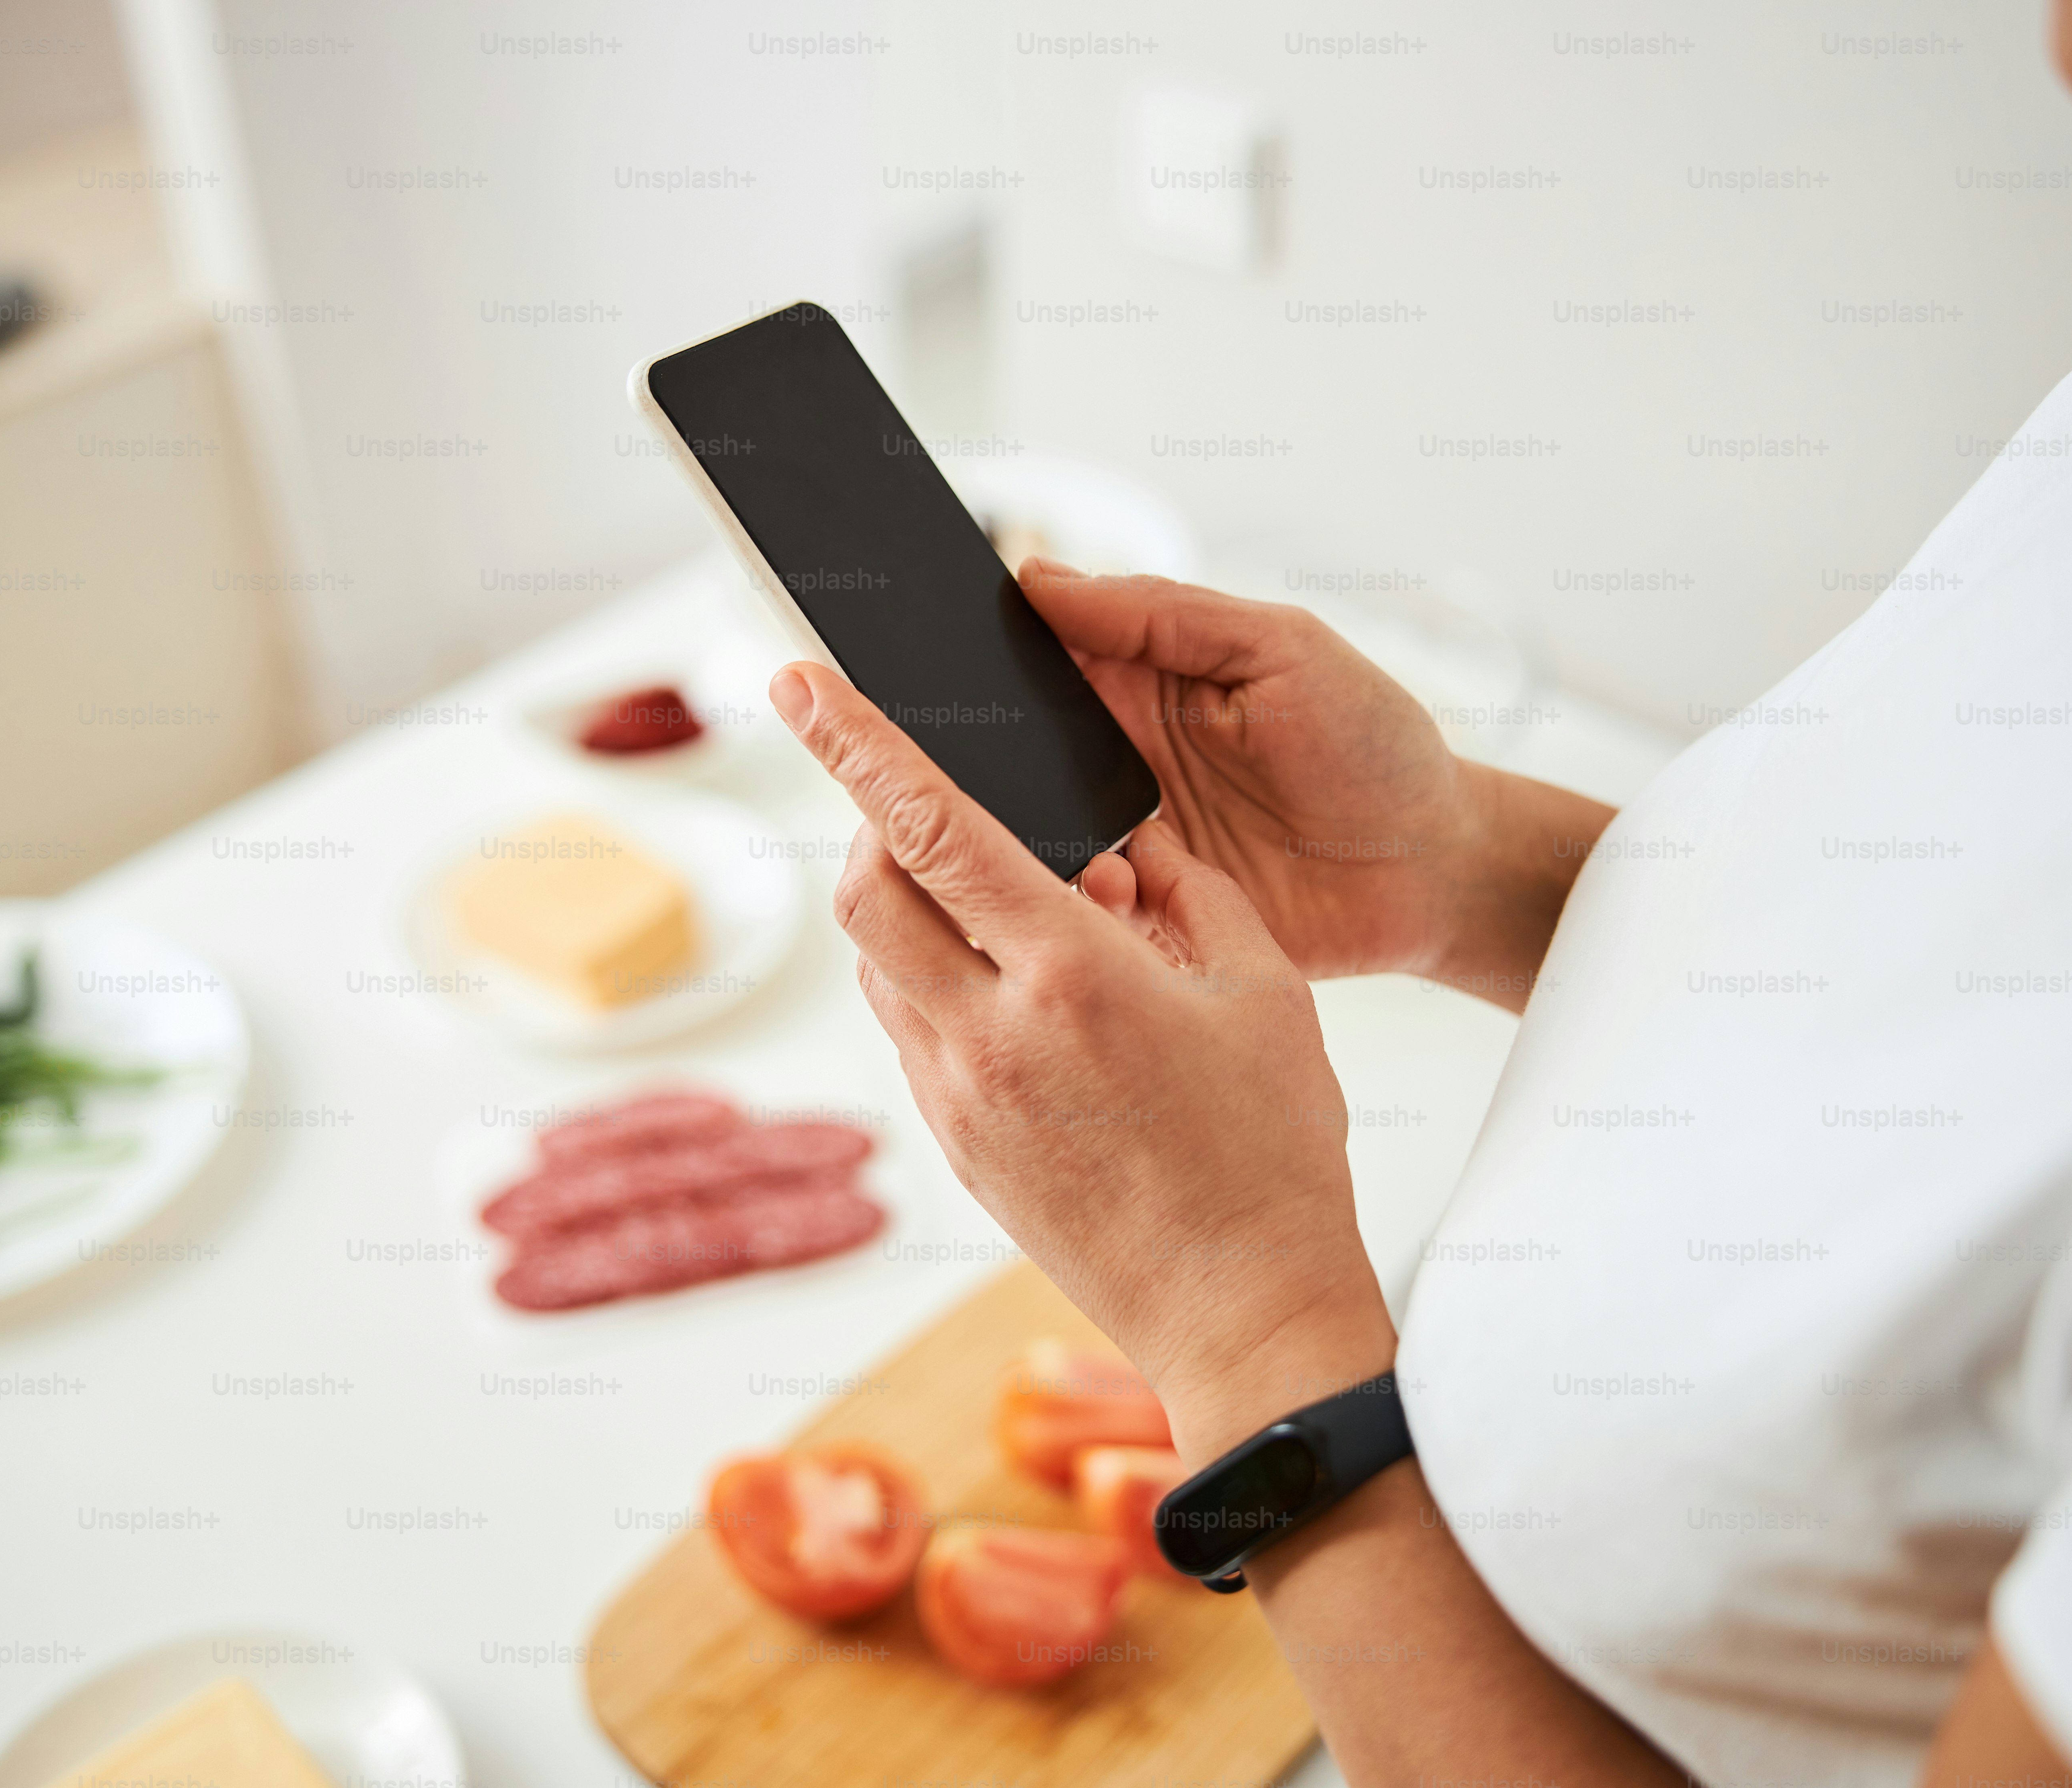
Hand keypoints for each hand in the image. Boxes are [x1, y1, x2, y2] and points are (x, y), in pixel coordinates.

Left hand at [770, 661, 1397, 1456]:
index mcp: (1073, 979)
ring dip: (911, 905)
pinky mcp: (955, 1146)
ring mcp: (959, 1100)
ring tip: (1005, 905)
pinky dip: (935, 979)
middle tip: (932, 801)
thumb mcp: (1260, 985)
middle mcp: (991, 1037)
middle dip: (876, 821)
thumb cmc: (1272, 1151)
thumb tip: (1121, 836)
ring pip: (878, 961)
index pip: (931, 828)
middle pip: (866, 890)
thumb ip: (1186, 886)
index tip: (799, 683)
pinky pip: (910, 1029)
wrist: (1244, 1310)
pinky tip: (1014, 988)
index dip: (858, 742)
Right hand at [1019, 560, 1612, 1009]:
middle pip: (1007, 751)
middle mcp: (1114, 762)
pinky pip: (1073, 909)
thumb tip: (1042, 577)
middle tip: (963, 753)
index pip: (1031, 654)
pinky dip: (1067, 903)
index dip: (982, 647)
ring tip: (1035, 826)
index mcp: (1138, 681)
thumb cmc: (1374, 750)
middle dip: (980, 752)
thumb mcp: (1281, 649)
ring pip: (1025, 835)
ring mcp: (1122, 842)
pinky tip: (1091, 891)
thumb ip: (1163, 613)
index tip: (942, 646)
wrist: (1434, 875)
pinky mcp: (1142, 917)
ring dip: (1018, 833)